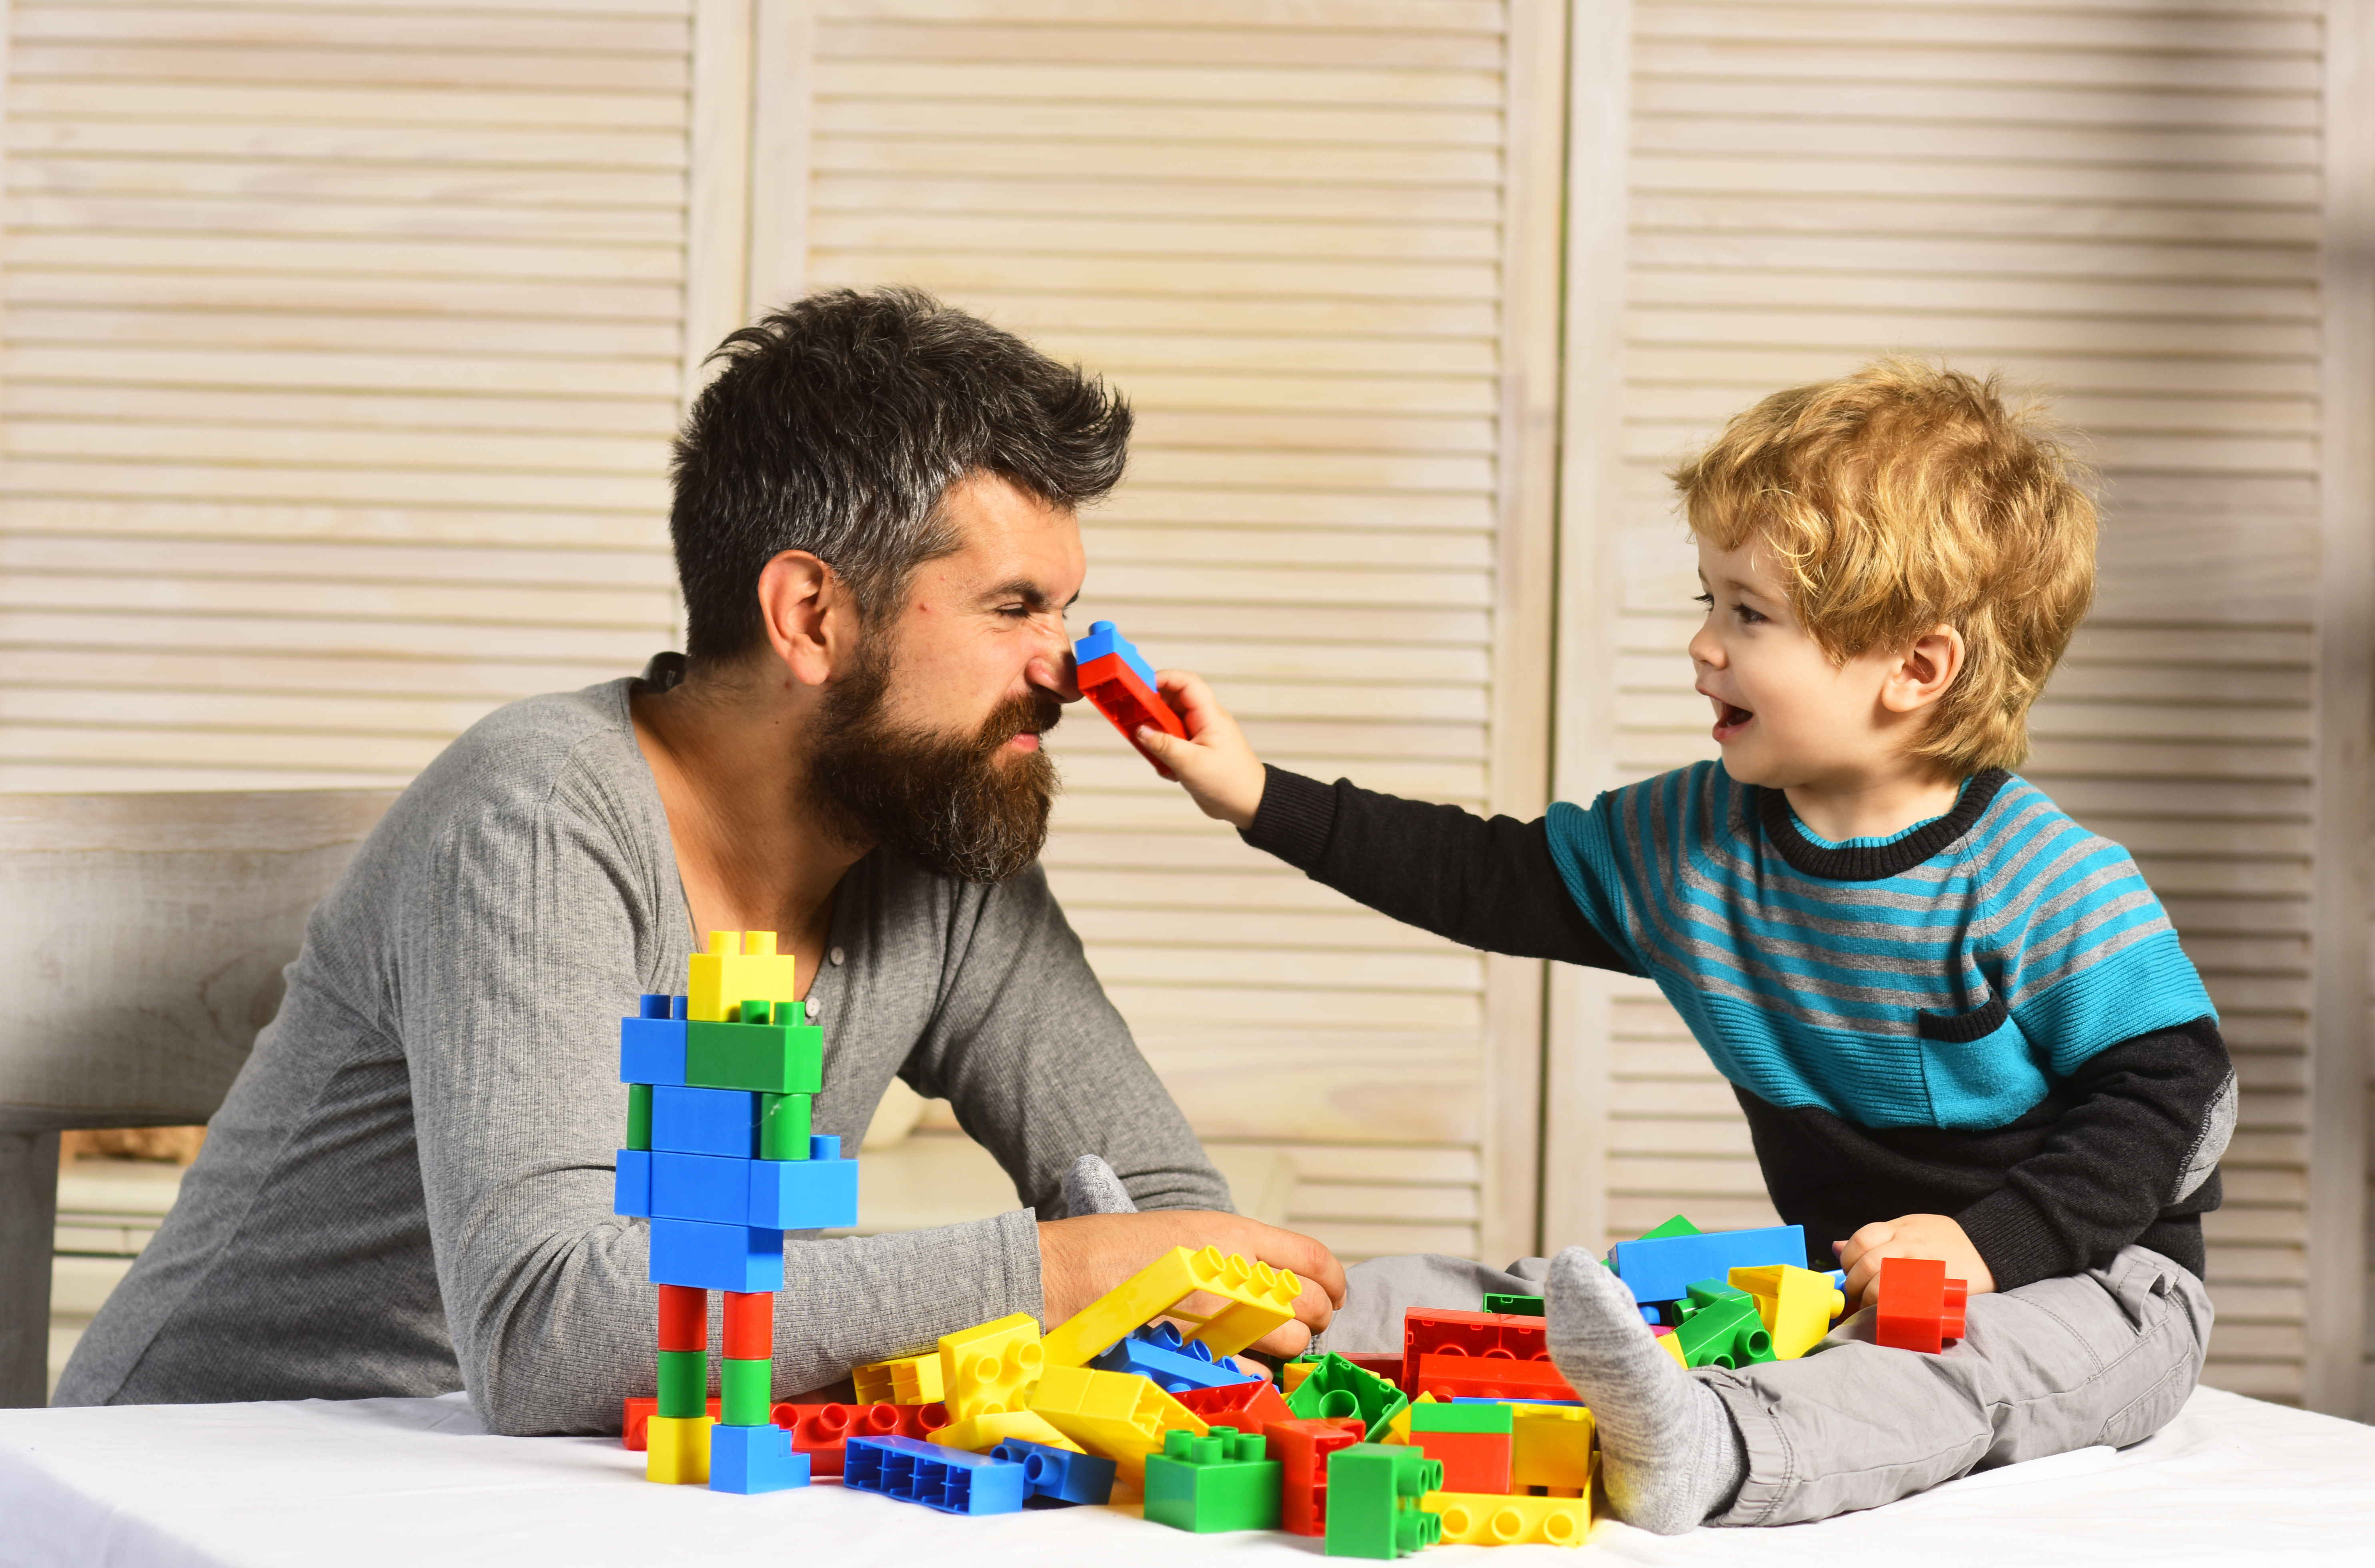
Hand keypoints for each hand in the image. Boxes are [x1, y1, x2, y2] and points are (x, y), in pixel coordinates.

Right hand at [1037, 1210, 1346, 1357]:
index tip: (1335, 1294)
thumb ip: (1233, 1254)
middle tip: (1303, 1326)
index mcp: (1230, 1232)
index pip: (1312, 1256)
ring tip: (1269, 1348)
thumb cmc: (1116, 1254)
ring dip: (1288, 1350)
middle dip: (1316, 1320)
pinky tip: (1240, 1368)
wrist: (1061, 1275)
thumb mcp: (1184, 1234)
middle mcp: (1231, 1268)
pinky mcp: (1199, 1349)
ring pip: (1289, 1340)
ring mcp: (1216, 1312)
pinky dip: (1254, 1375)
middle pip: (1310, 1302)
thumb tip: (1277, 1282)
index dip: (1334, 1280)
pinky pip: (1252, 1372)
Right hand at [1130, 671, 1267, 829]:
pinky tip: (1167, 769)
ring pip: (1168, 723)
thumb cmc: (1230, 782)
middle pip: (1172, 700)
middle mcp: (1203, 721)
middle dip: (1152, 709)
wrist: (1247, 805)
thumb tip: (1140, 730)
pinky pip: (1170, 742)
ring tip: (1152, 752)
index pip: (1186, 683)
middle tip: (1134, 720)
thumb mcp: (1191, 763)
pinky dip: (1163, 753)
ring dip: (1157, 736)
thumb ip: (1164, 745)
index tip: (1140, 687)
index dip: (1163, 679)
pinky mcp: (1193, 751)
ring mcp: (1198, 735)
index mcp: (1210, 716)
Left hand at [1833, 1214, 1995, 1310]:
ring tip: (1872, 1305)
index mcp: (1901, 1228)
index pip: (1860, 1240)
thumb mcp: (1910, 1227)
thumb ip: (1877, 1237)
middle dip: (1855, 1283)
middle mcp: (1910, 1245)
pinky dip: (1892, 1310)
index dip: (1848, 1259)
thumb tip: (1837, 1248)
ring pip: (1884, 1285)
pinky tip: (1891, 1312)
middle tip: (1857, 1294)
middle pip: (1868, 1264)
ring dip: (1870, 1299)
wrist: (1990, 1248)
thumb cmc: (1946, 1240)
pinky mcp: (1937, 1289)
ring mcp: (1924, 1267)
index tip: (1850, 1272)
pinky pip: (1906, 1302)